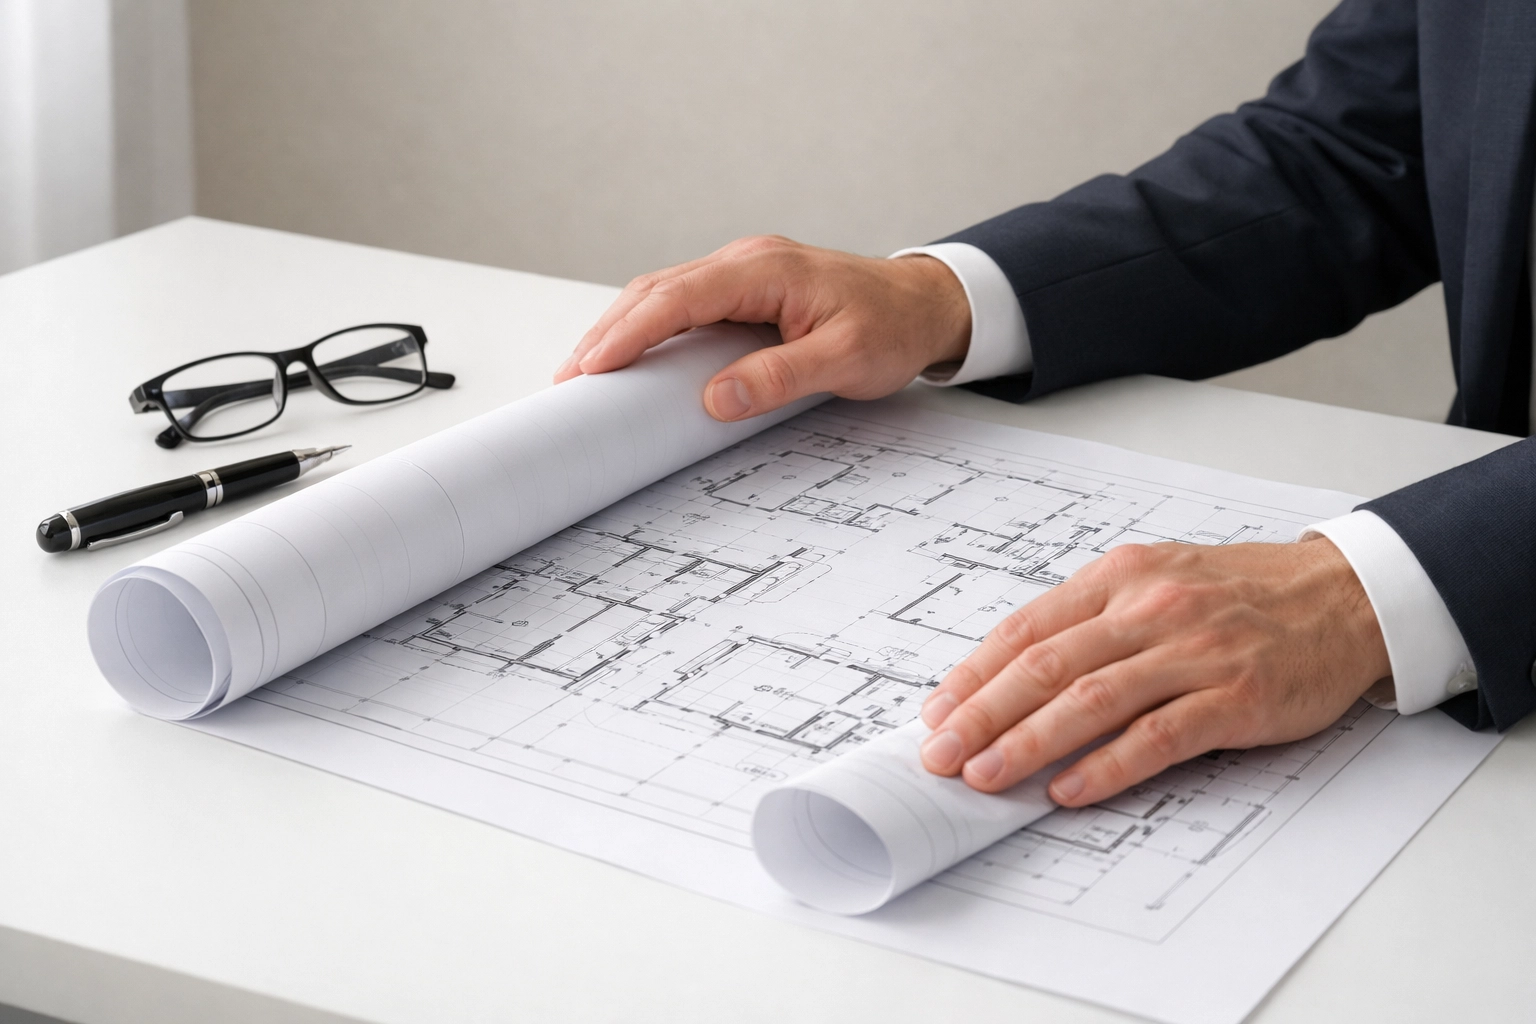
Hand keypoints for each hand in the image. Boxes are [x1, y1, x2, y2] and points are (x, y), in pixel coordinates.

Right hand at [554, 236, 970, 419]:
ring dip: (622, 327)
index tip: (593, 365)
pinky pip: (684, 302)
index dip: (630, 332)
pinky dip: (650, 325)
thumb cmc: (891, 327)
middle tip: (569, 376)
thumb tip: (714, 399)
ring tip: (585, 368)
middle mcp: (745, 261)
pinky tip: (632, 352)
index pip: (678, 297)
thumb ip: (779, 378)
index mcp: (764, 270)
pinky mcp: (746, 289)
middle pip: (657, 290)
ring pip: (664, 292)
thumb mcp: (845, 360)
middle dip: (608, 332)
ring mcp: (743, 272)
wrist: (925, 304)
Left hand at [919, 537, 1390, 805]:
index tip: (937, 712)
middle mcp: (1152, 608)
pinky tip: (1069, 789)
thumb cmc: (1241, 594)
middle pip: (1047, 666)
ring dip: (1029, 743)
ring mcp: (1195, 652)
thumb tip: (1013, 677)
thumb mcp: (1157, 581)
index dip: (975, 674)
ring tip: (987, 777)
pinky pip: (1158, 736)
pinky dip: (1107, 766)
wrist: (1344, 595)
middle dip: (983, 715)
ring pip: (1092, 700)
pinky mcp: (1237, 697)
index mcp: (1122, 577)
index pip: (1028, 629)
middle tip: (941, 754)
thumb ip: (1092, 621)